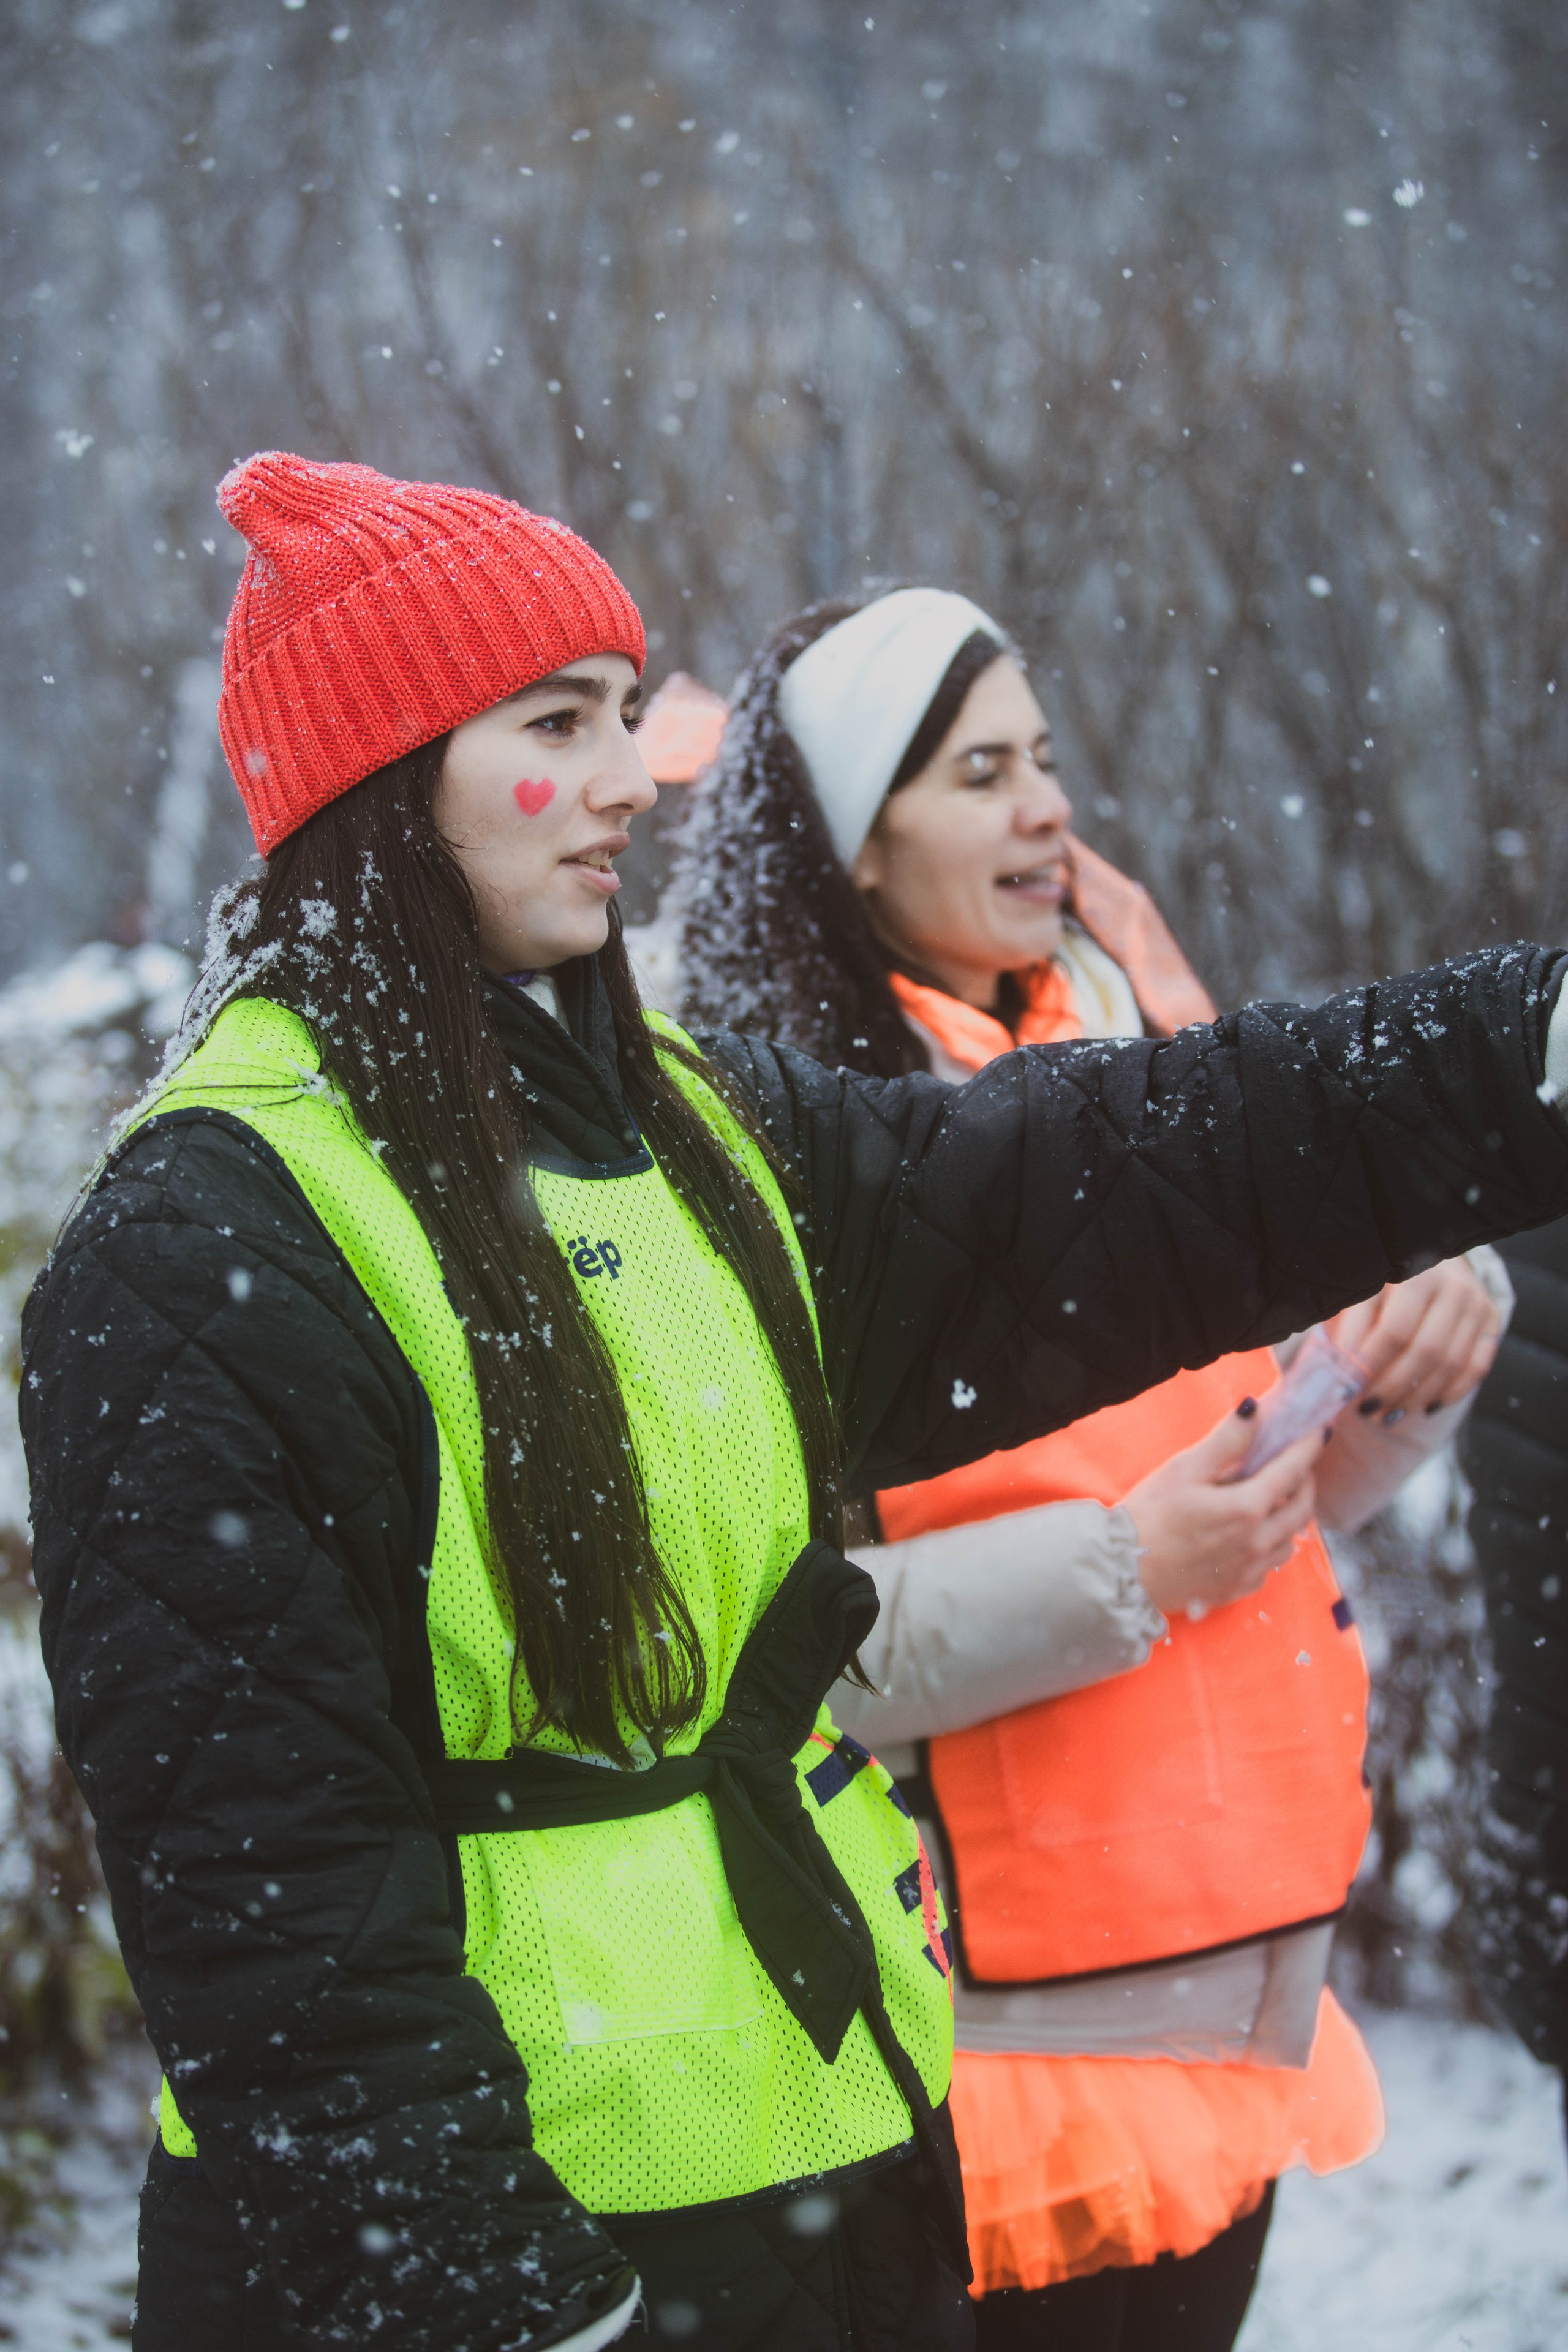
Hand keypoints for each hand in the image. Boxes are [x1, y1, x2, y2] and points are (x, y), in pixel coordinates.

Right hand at [1121, 1405, 1322, 1620]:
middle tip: (1293, 1464)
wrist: (1123, 1572)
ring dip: (1290, 1516)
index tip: (1318, 1431)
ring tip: (1270, 1499)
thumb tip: (1256, 1409)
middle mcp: (1258, 1542)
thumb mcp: (1184, 1469)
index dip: (1308, 1447)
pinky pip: (1271, 1564)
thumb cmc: (1149, 1516)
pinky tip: (1249, 1534)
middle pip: (1303, 1509)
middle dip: (1305, 1481)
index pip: (1293, 1471)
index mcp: (1247, 1508)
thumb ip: (1227, 1440)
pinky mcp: (1239, 1588)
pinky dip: (1271, 1544)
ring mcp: (1251, 1570)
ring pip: (1291, 1539)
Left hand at [1328, 1258, 1501, 1425]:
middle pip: (1426, 1351)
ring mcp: (1477, 1304)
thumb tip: (1338, 1372)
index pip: (1395, 1330)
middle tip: (1366, 1409)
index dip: (1371, 1365)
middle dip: (1393, 1388)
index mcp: (1416, 1274)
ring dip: (1416, 1397)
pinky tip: (1422, 1407)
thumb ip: (1352, 1326)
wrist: (1430, 1253)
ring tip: (1386, 1414)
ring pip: (1451, 1364)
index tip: (1347, 1390)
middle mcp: (1453, 1287)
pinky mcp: (1492, 1320)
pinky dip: (1449, 1393)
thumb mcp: (1363, 1292)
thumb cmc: (1385, 1279)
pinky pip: (1476, 1368)